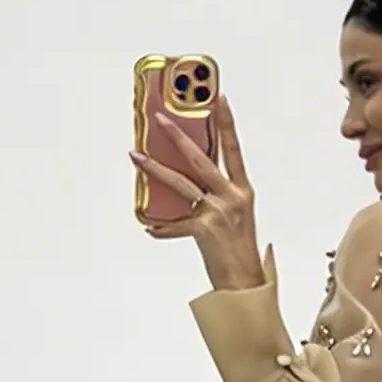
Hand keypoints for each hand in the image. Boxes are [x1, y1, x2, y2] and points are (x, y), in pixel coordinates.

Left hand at [129, 92, 264, 291]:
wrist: (244, 282)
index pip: (233, 149)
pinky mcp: (203, 230)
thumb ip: (216, 195)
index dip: (226, 123)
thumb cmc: (239, 250)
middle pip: (201, 159)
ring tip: (137, 155)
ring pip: (181, 183)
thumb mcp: (235, 216)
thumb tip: (190, 182)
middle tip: (161, 118)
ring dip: (156, 168)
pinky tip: (149, 226)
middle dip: (178, 136)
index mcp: (242, 191)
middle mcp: (231, 197)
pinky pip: (175, 224)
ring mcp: (217, 212)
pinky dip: (161, 227)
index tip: (218, 99)